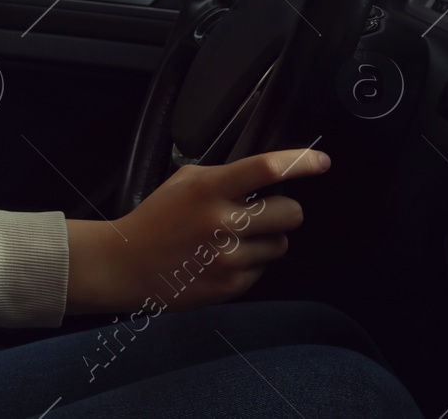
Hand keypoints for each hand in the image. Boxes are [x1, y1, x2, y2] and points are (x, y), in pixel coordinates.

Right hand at [65, 147, 330, 315]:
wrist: (126, 264)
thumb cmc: (155, 220)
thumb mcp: (182, 183)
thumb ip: (222, 176)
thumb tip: (265, 175)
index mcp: (209, 189)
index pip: (266, 169)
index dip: (301, 162)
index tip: (321, 162)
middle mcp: (223, 222)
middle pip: (291, 212)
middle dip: (283, 211)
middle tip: (263, 213)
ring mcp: (230, 257)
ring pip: (281, 243)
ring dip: (266, 240)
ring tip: (234, 240)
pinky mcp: (233, 285)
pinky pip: (264, 268)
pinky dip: (250, 263)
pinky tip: (222, 259)